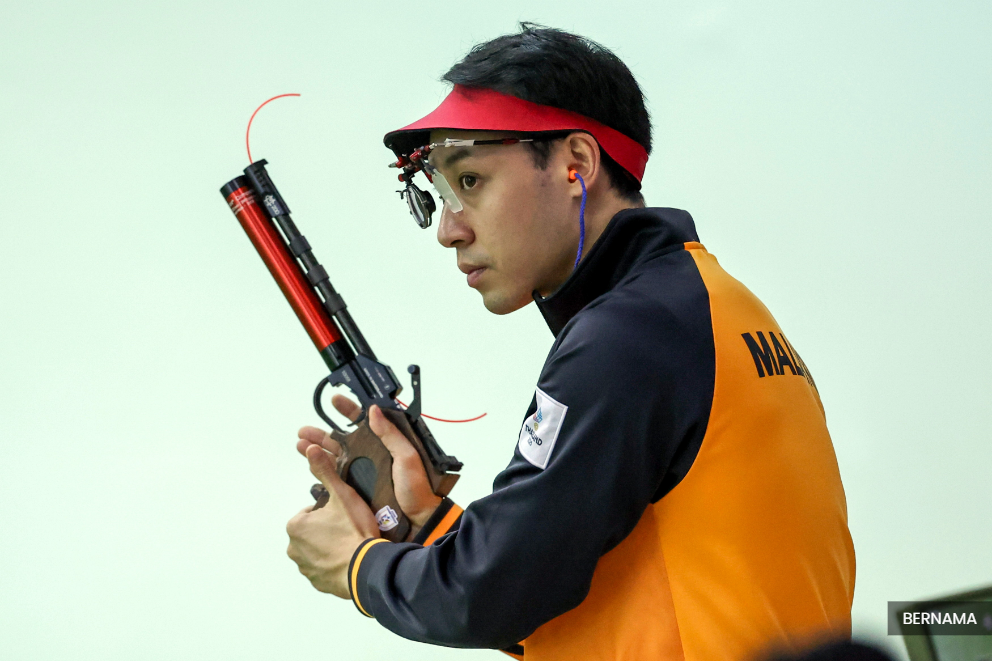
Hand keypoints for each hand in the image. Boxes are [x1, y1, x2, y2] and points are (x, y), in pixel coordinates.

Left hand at [286, 443, 378, 597]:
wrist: (366, 569)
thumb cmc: (353, 531)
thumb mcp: (342, 495)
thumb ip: (325, 471)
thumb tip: (311, 449)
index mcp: (296, 525)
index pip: (312, 511)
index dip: (331, 510)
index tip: (345, 515)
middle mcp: (294, 548)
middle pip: (314, 531)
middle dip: (329, 529)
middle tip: (350, 528)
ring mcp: (305, 568)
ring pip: (319, 550)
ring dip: (332, 547)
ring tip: (353, 543)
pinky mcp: (317, 583)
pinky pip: (325, 569)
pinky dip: (336, 564)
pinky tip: (352, 558)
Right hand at [296, 395, 442, 526]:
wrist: (418, 520)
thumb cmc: (418, 488)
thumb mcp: (407, 457)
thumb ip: (390, 434)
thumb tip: (373, 410)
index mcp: (385, 444)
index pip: (365, 421)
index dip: (349, 410)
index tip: (335, 401)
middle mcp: (371, 456)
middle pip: (342, 440)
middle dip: (322, 434)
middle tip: (304, 431)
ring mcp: (362, 473)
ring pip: (334, 458)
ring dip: (316, 451)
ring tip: (300, 445)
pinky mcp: (356, 490)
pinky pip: (335, 478)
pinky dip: (321, 472)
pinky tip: (310, 467)